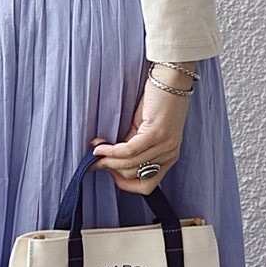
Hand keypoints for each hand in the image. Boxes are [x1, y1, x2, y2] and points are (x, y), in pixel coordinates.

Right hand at [89, 65, 195, 192]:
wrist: (171, 79)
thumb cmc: (157, 101)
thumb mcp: (145, 131)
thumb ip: (132, 147)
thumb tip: (107, 160)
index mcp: (169, 158)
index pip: (147, 186)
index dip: (124, 183)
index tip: (110, 172)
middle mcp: (169, 155)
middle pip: (133, 175)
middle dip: (109, 169)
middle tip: (94, 159)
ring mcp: (165, 146)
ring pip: (129, 165)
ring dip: (107, 159)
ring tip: (95, 151)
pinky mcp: (156, 134)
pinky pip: (128, 150)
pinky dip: (111, 150)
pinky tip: (100, 145)